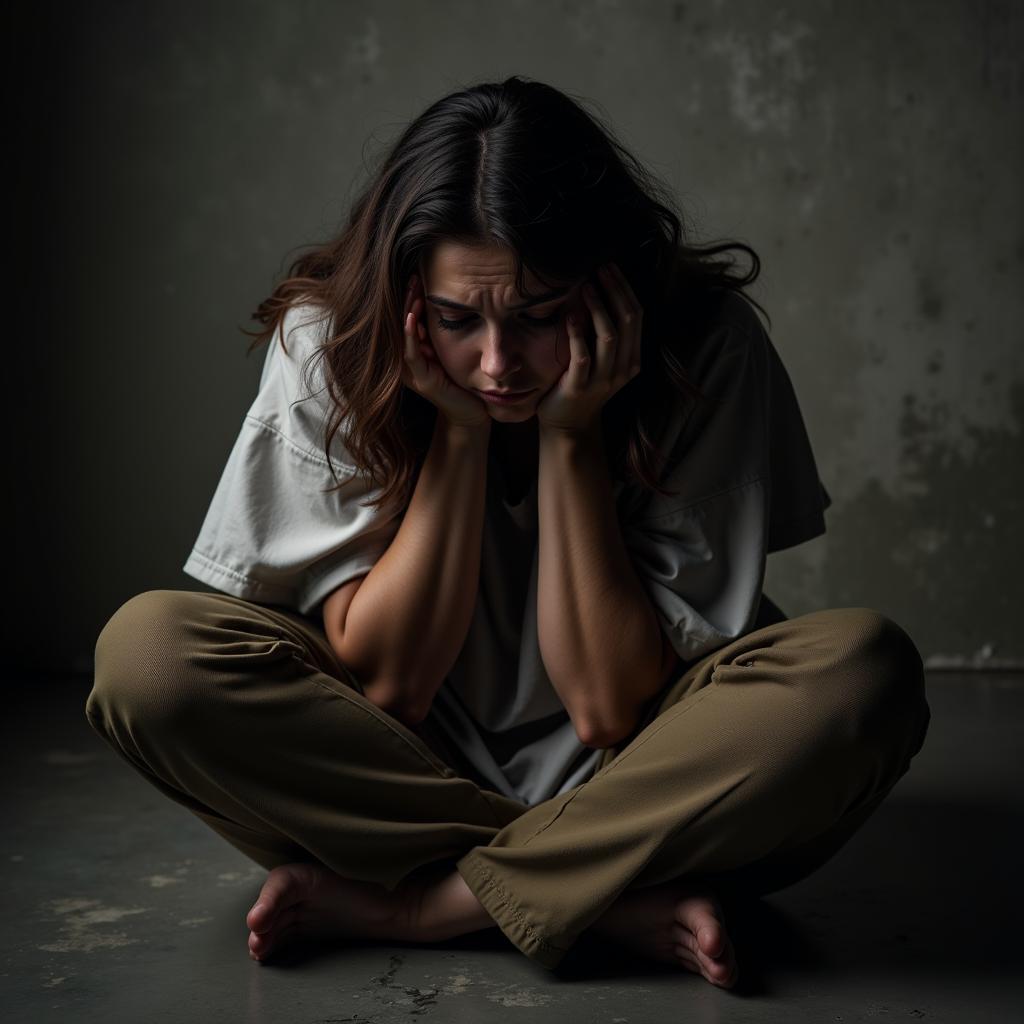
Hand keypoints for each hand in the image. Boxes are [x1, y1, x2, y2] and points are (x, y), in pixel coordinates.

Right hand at [400, 274, 490, 429]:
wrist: (472, 412)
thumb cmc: (464, 380)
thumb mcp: (453, 350)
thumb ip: (445, 333)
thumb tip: (451, 302)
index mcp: (415, 351)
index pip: (408, 318)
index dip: (411, 297)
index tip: (418, 275)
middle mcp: (409, 360)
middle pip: (401, 323)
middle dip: (407, 298)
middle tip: (414, 276)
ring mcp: (412, 371)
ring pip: (403, 335)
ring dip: (407, 311)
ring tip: (412, 289)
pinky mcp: (421, 380)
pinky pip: (411, 353)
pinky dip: (410, 334)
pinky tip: (412, 317)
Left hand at [535, 261, 642, 434]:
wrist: (568, 425)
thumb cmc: (581, 384)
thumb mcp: (602, 359)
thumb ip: (605, 334)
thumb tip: (599, 290)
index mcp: (632, 358)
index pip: (636, 316)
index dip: (625, 288)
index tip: (610, 266)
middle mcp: (624, 368)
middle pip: (627, 321)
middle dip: (615, 290)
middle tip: (600, 268)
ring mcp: (603, 380)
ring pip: (609, 336)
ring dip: (598, 307)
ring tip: (585, 286)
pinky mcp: (580, 388)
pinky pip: (582, 357)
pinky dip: (577, 334)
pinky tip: (570, 316)